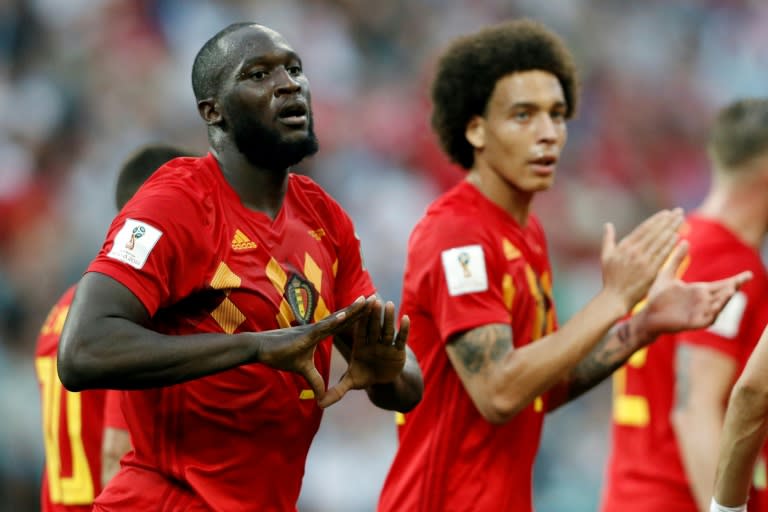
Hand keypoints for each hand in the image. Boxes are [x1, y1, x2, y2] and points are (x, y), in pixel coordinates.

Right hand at [256, 296, 368, 402]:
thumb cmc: (279, 355)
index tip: (370, 310)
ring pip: (336, 319)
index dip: (356, 317)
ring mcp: (312, 330)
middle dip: (360, 309)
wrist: (260, 349)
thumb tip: (322, 397)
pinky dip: (334, 322)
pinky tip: (345, 316)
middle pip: (344, 318)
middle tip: (375, 299)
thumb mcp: (302, 370)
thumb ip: (314, 380)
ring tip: (365, 301)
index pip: (342, 324)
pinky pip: (322, 328)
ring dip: (351, 310)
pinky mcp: (304, 335)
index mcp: (319, 334)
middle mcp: (318, 329)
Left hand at [320, 299, 409, 407]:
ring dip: (388, 318)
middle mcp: (373, 342)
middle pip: (373, 327)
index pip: (359, 332)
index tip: (356, 309)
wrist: (383, 381)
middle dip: (373, 315)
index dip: (358, 321)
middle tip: (373, 300)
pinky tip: (406, 317)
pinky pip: (401, 339)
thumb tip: (319, 404)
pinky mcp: (398, 350)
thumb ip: (337, 391)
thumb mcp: (351, 382)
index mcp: (360, 346)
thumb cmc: (365, 377)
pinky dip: (403, 329)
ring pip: (387, 329)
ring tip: (388, 304)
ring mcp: (386, 345)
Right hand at [600, 208, 683, 311]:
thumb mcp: (605, 256)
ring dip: (672, 229)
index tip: (666, 213)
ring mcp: (643, 261)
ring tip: (681, 220)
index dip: (656, 219)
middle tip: (679, 211)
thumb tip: (607, 224)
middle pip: (655, 232)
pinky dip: (670, 245)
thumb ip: (608, 239)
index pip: (644, 228)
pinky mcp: (651, 271)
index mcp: (624, 246)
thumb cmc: (610, 278)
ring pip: (660, 241)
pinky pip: (662, 255)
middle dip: (668, 220)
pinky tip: (677, 236)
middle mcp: (635, 252)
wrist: (614, 297)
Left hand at [634, 241, 752, 340]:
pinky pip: (707, 318)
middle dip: (733, 288)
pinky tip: (715, 306)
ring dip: (725, 299)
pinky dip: (713, 313)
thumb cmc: (657, 296)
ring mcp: (699, 312)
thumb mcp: (667, 274)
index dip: (735, 280)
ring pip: (718, 306)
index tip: (748, 274)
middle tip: (742, 280)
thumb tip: (685, 240)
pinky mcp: (693, 322)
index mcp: (699, 290)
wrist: (647, 314)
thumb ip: (676, 259)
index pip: (721, 284)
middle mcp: (702, 301)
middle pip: (723, 294)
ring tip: (731, 290)